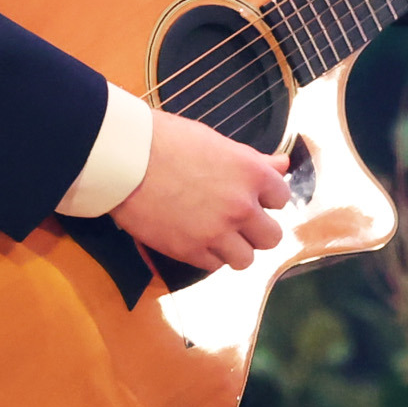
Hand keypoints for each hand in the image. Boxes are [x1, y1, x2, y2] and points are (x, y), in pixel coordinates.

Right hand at [108, 109, 289, 273]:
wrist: (125, 159)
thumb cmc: (169, 141)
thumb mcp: (218, 143)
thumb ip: (253, 160)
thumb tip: (282, 165)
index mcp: (252, 174)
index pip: (282, 198)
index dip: (266, 198)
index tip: (251, 196)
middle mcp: (242, 207)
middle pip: (271, 237)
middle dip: (257, 230)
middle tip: (238, 222)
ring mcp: (217, 232)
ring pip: (246, 259)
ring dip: (234, 249)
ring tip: (216, 236)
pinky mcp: (190, 251)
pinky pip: (214, 265)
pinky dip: (207, 256)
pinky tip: (195, 239)